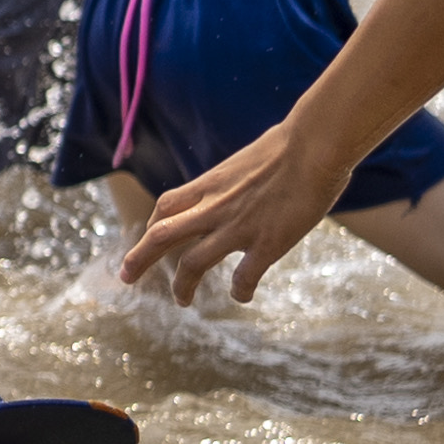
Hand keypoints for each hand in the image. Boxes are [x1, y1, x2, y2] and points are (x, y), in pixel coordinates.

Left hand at [117, 111, 355, 304]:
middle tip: (126, 277)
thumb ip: (240, 178)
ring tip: (182, 301)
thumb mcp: (250, 159)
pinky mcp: (266, 243)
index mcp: (211, 183)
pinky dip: (240, 290)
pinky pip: (243, 277)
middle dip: (139, 259)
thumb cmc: (293, 143)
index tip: (149, 238)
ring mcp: (237, 227)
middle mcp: (215, 207)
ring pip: (192, 264)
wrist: (316, 143)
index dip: (154, 225)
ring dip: (182, 286)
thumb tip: (249, 181)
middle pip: (161, 236)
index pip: (167, 206)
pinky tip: (242, 295)